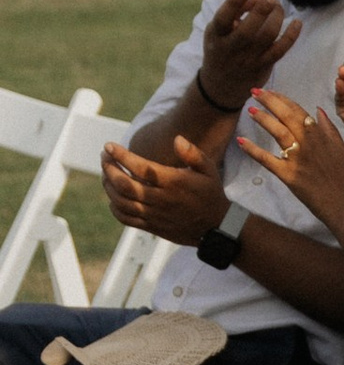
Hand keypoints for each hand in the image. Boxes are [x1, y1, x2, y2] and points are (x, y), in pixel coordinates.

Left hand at [100, 132, 231, 247]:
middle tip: (105, 157)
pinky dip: (114, 206)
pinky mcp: (152, 226)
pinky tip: (114, 196)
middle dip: (109, 168)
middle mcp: (161, 199)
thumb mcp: (208, 169)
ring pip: (121, 201)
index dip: (121, 155)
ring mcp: (154, 215)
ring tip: (107, 174)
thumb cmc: (210, 194)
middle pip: (124, 184)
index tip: (109, 146)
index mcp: (173, 182)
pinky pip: (125, 218)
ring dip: (108, 186)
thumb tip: (177, 139)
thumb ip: (193, 153)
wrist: (217, 226)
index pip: (140, 167)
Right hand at [194, 0, 302, 116]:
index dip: (235, 1)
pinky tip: (297, 22)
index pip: (223, 18)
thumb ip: (234, 12)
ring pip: (267, 36)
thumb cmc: (221, 47)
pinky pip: (280, 50)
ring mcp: (248, 59)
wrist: (221, 86)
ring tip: (276, 5)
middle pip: (248, 30)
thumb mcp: (218, 30)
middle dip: (261, 10)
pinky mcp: (264, 66)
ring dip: (276, 17)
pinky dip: (291, 35)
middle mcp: (231, 48)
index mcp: (216, 36)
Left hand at [240, 86, 343, 230]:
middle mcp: (307, 142)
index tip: (271, 92)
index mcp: (320, 134)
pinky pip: (267, 159)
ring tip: (250, 110)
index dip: (282, 99)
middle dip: (268, 101)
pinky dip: (253, 150)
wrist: (343, 203)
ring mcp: (296, 158)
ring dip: (262, 119)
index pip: (298, 110)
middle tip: (254, 92)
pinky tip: (241, 141)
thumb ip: (329, 128)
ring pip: (277, 132)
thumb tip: (317, 110)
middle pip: (285, 116)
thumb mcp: (341, 148)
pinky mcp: (287, 174)